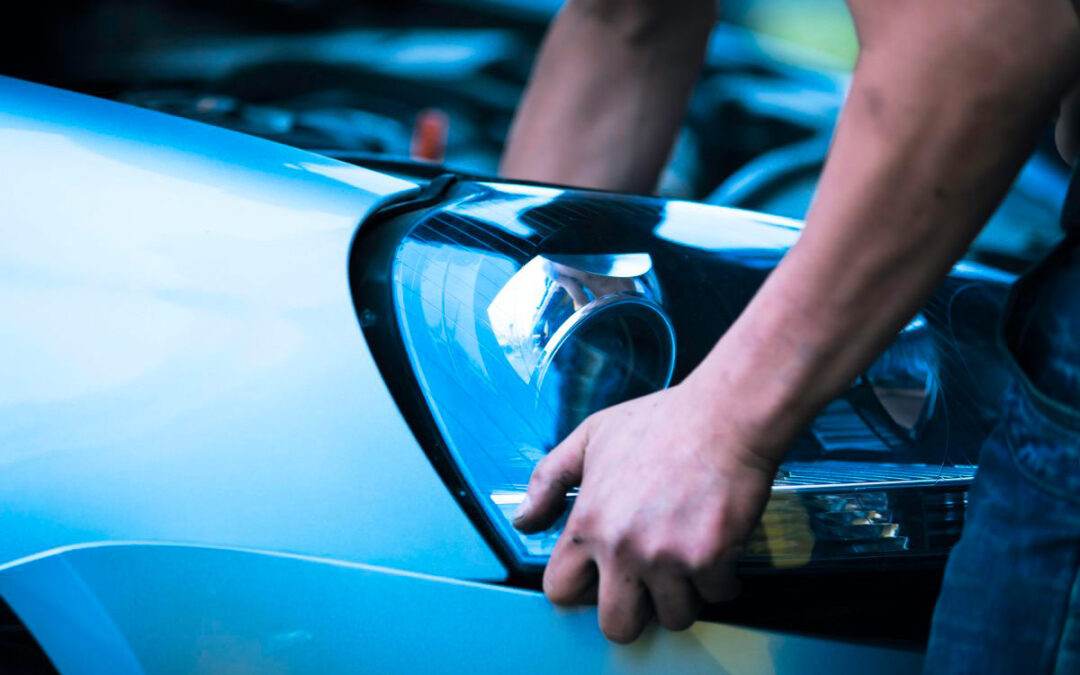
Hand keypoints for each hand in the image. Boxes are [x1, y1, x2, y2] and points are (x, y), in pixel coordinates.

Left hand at [512, 380, 778, 642]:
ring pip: (674, 617)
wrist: (724, 415)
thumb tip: (522, 520)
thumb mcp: (590, 438)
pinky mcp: (710, 558)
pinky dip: (722, 578)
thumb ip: (548, 480)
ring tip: (686, 562)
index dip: (583, 590)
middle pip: (617, 626)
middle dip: (635, 612)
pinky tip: (718, 549)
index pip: (561, 592)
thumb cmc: (661, 422)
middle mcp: (622, 548)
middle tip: (649, 585)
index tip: (602, 578)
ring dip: (683, 595)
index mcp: (588, 524)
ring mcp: (667, 557)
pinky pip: (717, 595)